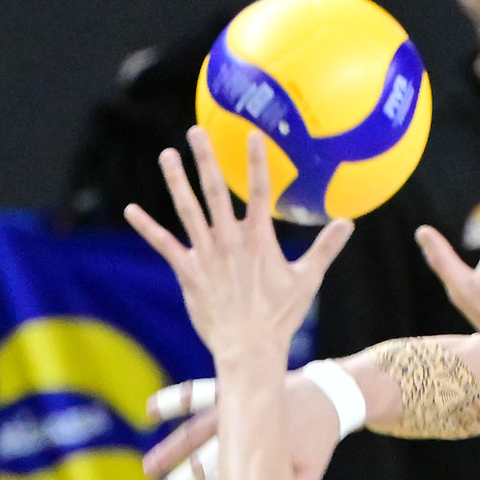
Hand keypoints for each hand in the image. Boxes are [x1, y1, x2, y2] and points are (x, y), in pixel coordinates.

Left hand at [123, 126, 352, 362]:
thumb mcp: (308, 279)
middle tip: (196, 131)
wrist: (249, 347)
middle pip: (215, 191)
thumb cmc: (280, 316)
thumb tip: (348, 223)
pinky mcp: (188, 273)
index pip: (258, 192)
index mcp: (258, 240)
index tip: (253, 134)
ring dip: (176, 181)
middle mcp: (229, 241)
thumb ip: (326, 247)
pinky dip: (147, 228)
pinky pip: (164, 245)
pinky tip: (131, 210)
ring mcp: (206, 255)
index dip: (257, 161)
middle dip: (205, 159)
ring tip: (167, 155)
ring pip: (187, 210)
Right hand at [142, 369, 340, 479]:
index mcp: (264, 456)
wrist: (328, 396)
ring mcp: (236, 409)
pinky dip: (176, 399)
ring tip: (148, 472)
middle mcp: (245, 432)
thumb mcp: (308, 474)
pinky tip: (150, 412)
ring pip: (194, 432)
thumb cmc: (315, 442)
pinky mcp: (232, 391)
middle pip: (204, 462)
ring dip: (169, 452)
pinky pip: (199, 392)